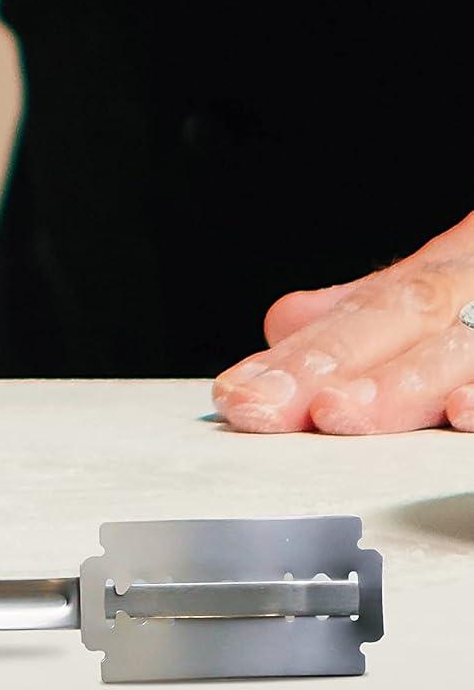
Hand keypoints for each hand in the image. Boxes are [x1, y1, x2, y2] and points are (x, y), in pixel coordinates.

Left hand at [214, 213, 473, 433]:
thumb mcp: (441, 283)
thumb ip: (366, 311)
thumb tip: (284, 328)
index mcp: (442, 277)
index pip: (358, 315)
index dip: (296, 357)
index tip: (238, 397)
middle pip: (402, 318)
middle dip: (333, 364)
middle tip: (271, 402)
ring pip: (463, 344)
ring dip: (401, 384)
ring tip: (342, 412)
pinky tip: (465, 412)